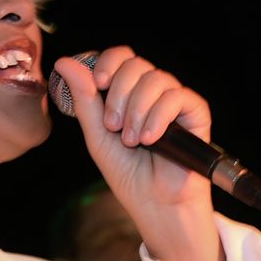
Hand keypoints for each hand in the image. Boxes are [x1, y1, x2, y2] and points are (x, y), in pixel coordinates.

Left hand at [51, 49, 220, 260]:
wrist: (154, 203)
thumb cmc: (127, 172)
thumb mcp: (97, 135)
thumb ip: (84, 99)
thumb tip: (64, 61)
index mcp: (128, 92)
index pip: (121, 57)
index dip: (108, 63)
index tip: (98, 84)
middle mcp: (152, 92)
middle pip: (136, 64)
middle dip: (119, 94)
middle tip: (113, 126)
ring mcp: (174, 101)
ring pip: (156, 78)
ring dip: (137, 110)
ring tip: (132, 141)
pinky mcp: (196, 113)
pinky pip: (177, 97)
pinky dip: (158, 116)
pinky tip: (150, 139)